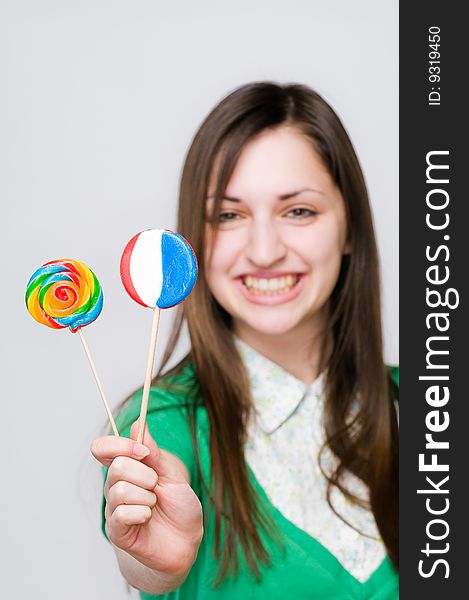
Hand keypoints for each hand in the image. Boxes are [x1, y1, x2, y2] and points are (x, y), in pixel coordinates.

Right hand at [91, 420, 203, 576]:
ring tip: (154, 505)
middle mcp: (116, 486)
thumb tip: (139, 423)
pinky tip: (148, 519)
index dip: (119, 445)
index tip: (142, 451)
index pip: (102, 448)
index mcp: (127, 468)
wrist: (186, 542)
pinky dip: (142, 513)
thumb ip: (154, 453)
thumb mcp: (172, 475)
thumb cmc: (179, 507)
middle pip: (117, 467)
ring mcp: (114, 508)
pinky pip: (122, 514)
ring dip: (146, 497)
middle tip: (156, 487)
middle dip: (145, 475)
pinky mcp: (116, 530)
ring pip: (120, 490)